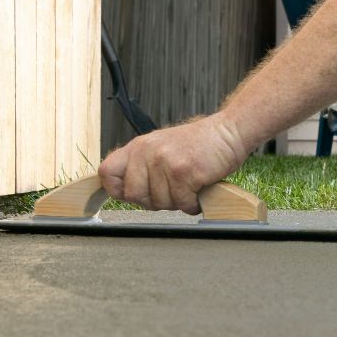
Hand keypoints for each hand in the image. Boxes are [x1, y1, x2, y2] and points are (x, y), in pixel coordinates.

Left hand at [98, 113, 249, 214]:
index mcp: (138, 146)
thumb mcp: (161, 147)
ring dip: (178, 202)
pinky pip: (182, 202)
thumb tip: (127, 193)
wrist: (228, 132)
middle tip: (172, 192)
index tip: (134, 194)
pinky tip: (199, 191)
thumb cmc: (199, 145)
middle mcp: (147, 151)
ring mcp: (165, 161)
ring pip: (160, 202)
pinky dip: (193, 203)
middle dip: (154, 201)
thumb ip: (142, 166)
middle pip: (134, 195)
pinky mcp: (184, 171)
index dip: (118, 191)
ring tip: (188, 187)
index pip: (107, 173)